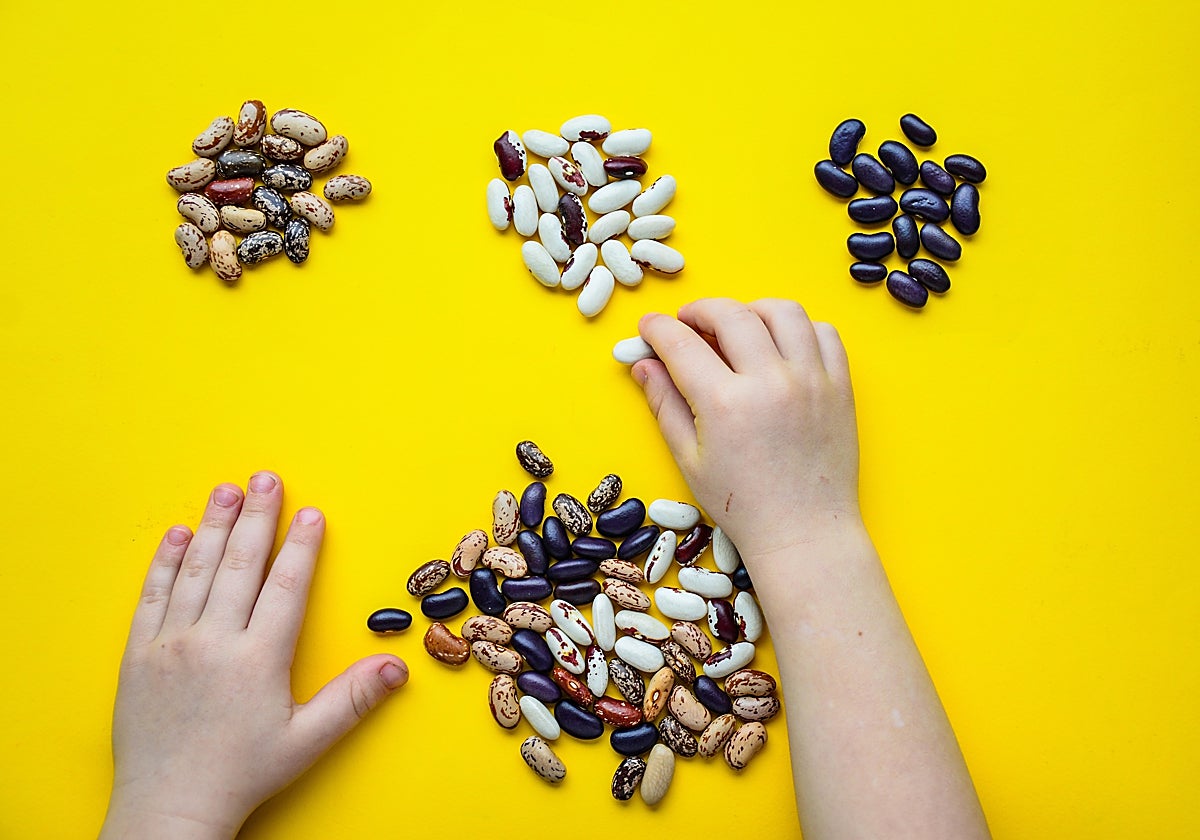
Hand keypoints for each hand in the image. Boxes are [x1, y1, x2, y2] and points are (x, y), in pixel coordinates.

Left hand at [100, 473, 408, 839]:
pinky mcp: (139, 655)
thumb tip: (398, 666)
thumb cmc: (241, 775)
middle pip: (239, 565)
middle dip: (257, 517)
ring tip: (226, 490)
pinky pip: (152, 596)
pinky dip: (165, 562)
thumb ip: (352, 699)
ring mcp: (171, 645)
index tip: (310, 512)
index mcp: (256, 660)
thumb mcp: (306, 742)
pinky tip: (177, 534)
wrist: (168, 808)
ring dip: (214, 526)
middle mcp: (212, 642)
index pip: (284, 587)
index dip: (300, 546)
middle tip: (266, 478)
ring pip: (195, 571)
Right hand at [632, 298, 861, 560]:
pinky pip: (823, 333)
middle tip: (687, 323)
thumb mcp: (690, 460)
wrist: (804, 532)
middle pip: (731, 314)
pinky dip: (798, 328)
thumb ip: (665, 404)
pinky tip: (780, 344)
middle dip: (700, 310)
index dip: (658, 329)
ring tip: (737, 326)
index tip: (649, 327)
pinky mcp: (839, 387)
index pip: (682, 343)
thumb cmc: (744, 505)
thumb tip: (644, 365)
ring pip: (782, 312)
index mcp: (725, 404)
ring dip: (751, 309)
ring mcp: (811, 381)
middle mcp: (771, 382)